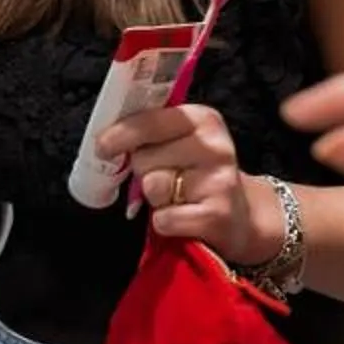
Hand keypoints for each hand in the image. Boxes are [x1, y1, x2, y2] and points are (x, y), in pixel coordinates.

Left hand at [98, 102, 271, 266]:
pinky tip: (185, 219)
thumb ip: (149, 135)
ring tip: (178, 198)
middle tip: (166, 178)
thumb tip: (104, 144)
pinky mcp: (217, 215)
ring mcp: (218, 180)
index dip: (121, 134)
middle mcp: (214, 146)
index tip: (102, 147)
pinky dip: (165, 224)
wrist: (241, 218)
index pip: (149, 121)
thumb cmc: (197, 177)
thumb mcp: (181, 143)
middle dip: (143, 172)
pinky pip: (164, 219)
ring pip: (152, 187)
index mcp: (202, 119)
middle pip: (143, 158)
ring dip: (156, 199)